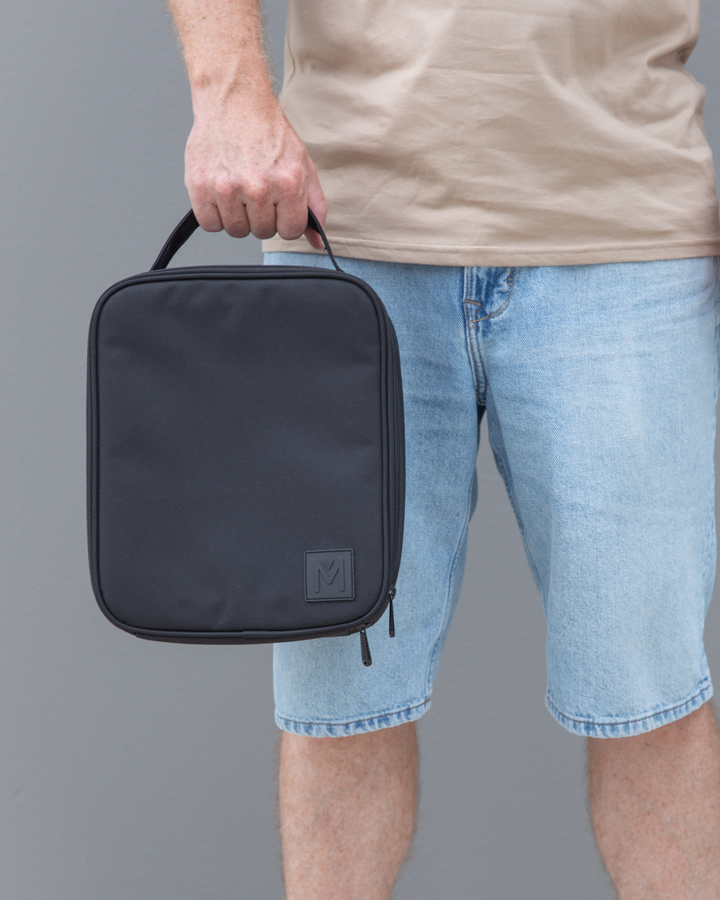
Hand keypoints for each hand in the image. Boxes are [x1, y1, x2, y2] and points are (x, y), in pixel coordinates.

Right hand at [185, 87, 326, 249]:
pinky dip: (215, 214)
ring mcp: (227, 187)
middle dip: (262, 216)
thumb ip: (315, 206)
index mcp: (288, 183)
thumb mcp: (303, 165)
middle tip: (257, 190)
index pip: (290, 232)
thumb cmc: (269, 132)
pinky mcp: (200, 186)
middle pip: (262, 232)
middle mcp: (258, 187)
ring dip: (238, 216)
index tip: (279, 206)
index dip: (285, 220)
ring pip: (236, 231)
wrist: (235, 100)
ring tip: (239, 189)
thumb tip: (318, 242)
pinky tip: (221, 193)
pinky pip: (210, 224)